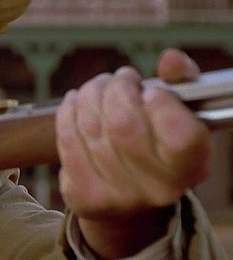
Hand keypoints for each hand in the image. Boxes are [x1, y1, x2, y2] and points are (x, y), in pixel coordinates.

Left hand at [56, 49, 210, 258]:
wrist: (133, 200)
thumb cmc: (160, 143)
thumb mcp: (183, 114)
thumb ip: (182, 82)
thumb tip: (170, 59)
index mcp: (192, 167)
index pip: (180, 136)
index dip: (161, 105)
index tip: (150, 92)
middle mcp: (158, 189)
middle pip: (123, 124)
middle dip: (116, 89)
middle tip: (120, 79)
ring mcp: (118, 196)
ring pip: (90, 128)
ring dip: (90, 94)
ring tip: (99, 87)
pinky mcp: (83, 195)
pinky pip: (67, 140)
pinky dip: (68, 112)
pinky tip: (76, 101)